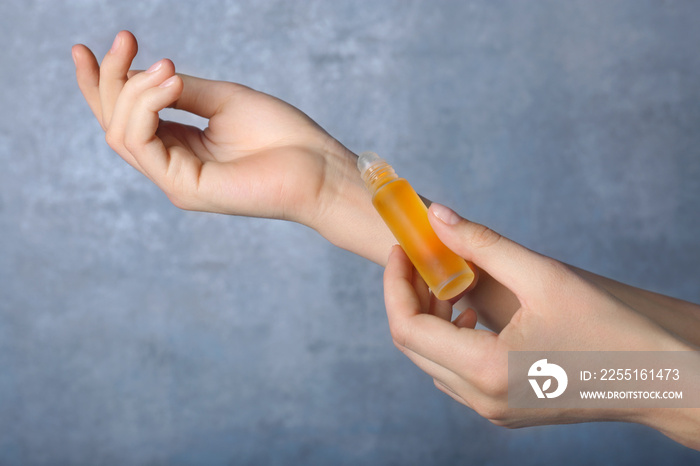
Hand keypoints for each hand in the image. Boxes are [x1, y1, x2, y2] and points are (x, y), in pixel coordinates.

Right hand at [71, 31, 353, 224]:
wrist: (319, 168)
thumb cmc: (283, 136)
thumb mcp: (225, 100)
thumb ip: (182, 90)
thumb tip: (145, 73)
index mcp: (181, 147)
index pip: (127, 118)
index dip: (103, 84)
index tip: (86, 48)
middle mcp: (172, 166)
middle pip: (115, 124)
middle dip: (109, 79)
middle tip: (124, 38)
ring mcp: (175, 180)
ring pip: (122, 133)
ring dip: (133, 90)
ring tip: (166, 66)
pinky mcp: (184, 188)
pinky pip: (143, 144)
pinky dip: (149, 107)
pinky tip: (171, 83)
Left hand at [384, 203, 698, 448]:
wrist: (663, 378)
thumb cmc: (612, 326)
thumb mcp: (543, 275)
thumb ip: (482, 243)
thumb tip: (436, 216)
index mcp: (485, 370)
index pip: (407, 328)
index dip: (396, 283)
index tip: (404, 248)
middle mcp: (481, 398)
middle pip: (415, 344)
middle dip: (410, 295)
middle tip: (424, 256)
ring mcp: (492, 408)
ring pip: (433, 359)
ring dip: (431, 315)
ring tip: (450, 278)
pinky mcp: (505, 407)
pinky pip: (456, 372)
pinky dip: (451, 336)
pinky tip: (472, 310)